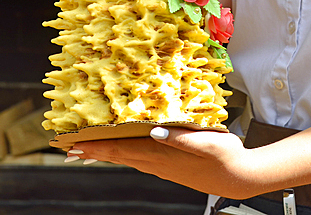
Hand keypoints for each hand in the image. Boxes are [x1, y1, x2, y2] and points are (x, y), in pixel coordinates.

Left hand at [66, 127, 259, 198]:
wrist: (241, 179)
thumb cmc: (226, 157)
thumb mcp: (206, 142)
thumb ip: (179, 137)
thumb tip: (155, 132)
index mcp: (161, 154)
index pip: (120, 149)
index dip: (96, 146)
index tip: (74, 144)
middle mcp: (157, 163)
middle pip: (117, 155)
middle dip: (93, 151)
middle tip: (69, 148)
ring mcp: (162, 167)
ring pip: (126, 158)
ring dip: (106, 153)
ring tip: (87, 150)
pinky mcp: (169, 167)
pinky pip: (138, 159)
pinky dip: (123, 155)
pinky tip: (121, 151)